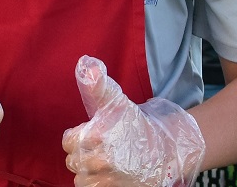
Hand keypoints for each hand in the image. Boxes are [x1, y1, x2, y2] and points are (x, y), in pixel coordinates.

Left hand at [62, 56, 204, 186]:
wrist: (168, 150)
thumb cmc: (137, 124)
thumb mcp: (115, 100)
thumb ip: (95, 84)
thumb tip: (86, 63)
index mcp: (96, 137)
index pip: (68, 141)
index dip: (78, 137)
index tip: (94, 135)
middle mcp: (101, 161)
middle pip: (73, 161)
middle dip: (84, 154)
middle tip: (104, 148)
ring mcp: (110, 181)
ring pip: (82, 180)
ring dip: (91, 172)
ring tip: (108, 163)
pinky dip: (99, 185)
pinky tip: (110, 176)